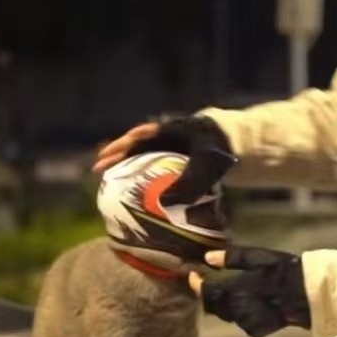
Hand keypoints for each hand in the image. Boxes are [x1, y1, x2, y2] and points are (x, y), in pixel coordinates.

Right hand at [92, 115, 231, 175]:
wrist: (238, 144)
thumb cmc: (220, 154)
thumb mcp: (206, 169)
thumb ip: (189, 186)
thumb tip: (165, 205)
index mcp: (168, 131)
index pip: (137, 138)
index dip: (119, 148)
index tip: (103, 160)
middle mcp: (166, 134)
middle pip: (135, 143)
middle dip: (116, 156)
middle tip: (98, 170)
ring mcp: (170, 143)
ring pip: (142, 152)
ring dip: (127, 163)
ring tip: (111, 177)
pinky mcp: (176, 155)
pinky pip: (153, 160)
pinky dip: (142, 170)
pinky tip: (136, 186)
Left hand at [189, 246, 310, 336]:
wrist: (309, 296)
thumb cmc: (285, 271)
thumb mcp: (259, 257)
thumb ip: (232, 258)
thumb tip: (207, 257)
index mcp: (235, 289)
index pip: (205, 291)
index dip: (196, 283)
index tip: (193, 274)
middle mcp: (237, 309)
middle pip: (212, 306)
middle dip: (209, 294)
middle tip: (211, 281)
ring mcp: (247, 322)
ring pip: (225, 314)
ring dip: (224, 304)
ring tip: (233, 290)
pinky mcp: (257, 330)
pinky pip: (240, 322)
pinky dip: (240, 312)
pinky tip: (250, 302)